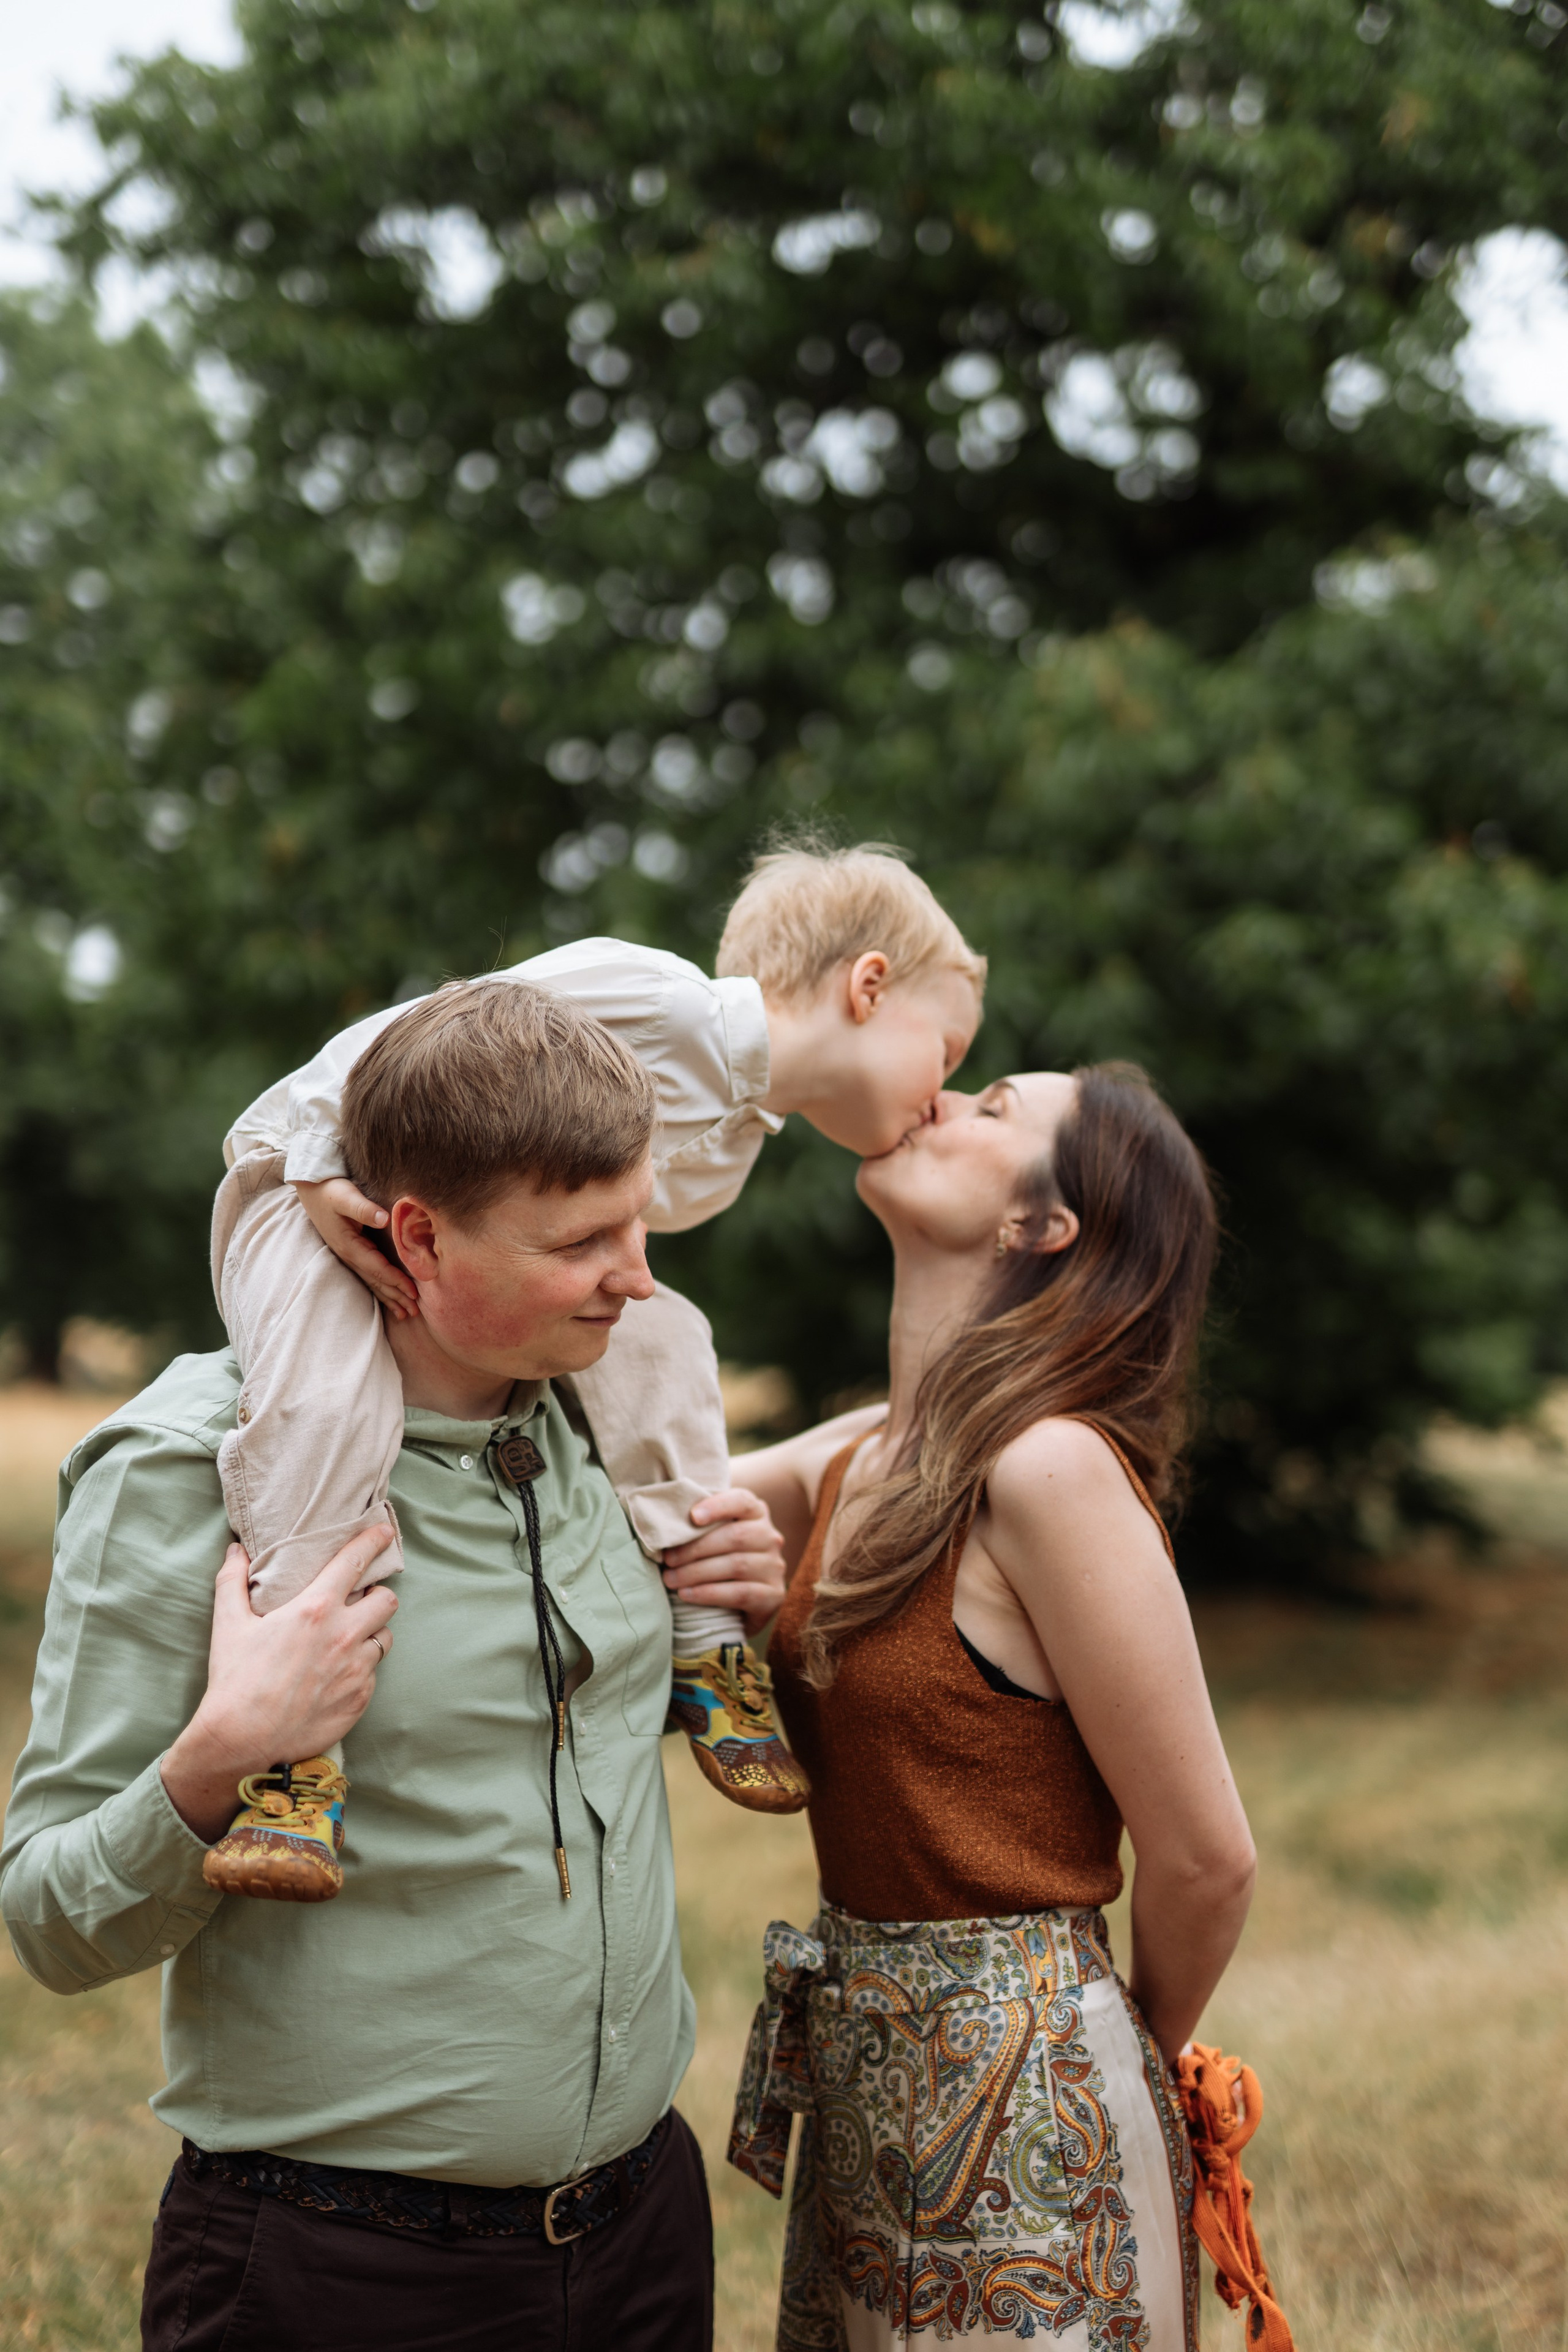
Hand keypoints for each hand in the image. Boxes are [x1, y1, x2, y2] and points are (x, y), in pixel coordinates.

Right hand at [161, 1526, 397, 1841]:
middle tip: (360, 1600)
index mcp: (315, 1609)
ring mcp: (357, 1670)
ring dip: (372, 1633)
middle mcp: (344, 1635)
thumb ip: (233, 1581)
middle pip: (387, 1600)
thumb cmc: (235, 1681)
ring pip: (385, 1638)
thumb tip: (236, 1550)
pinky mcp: (361, 1699)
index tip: (382, 1534)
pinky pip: (374, 1674)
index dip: (373, 1542)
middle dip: (377, 1596)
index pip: (356, 1562)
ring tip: (350, 1638)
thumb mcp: (229, 1625)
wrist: (242, 1742)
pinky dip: (361, 1669)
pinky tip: (340, 1674)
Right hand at [295, 1176, 419, 1318]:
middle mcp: (349, 1255)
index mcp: (349, 1245)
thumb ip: (364, 1208)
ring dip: (388, 1297)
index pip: (378, 1268)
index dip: (396, 1281)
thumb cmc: (331, 1190)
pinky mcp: (350, 1252)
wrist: (312, 1190)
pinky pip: (368, 1275)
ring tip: (404, 1313)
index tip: (414, 1292)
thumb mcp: (346, 1196)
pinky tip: (388, 1297)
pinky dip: (380, 1287)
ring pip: (372, 1281)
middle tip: (414, 1313)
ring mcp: (348, 1256)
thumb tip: (384, 1218)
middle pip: (376, 1281)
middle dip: (395, 1297)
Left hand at [661, 1489, 787, 1634]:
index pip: (742, 1501)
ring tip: (670, 1579)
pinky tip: (686, 1594)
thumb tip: (664, 1519)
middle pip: (735, 1537)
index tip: (692, 1517)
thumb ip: (701, 1523)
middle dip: (695, 1548)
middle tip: (667, 1560)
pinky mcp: (773, 1595)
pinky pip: (741, 1593)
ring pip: (737, 1565)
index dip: (718, 1506)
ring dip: (697, 1572)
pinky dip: (709, 1593)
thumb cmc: (719, 1558)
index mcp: (756, 1513)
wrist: (743, 1603)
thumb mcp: (714, 1535)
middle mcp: (770, 1537)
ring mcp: (775, 1567)